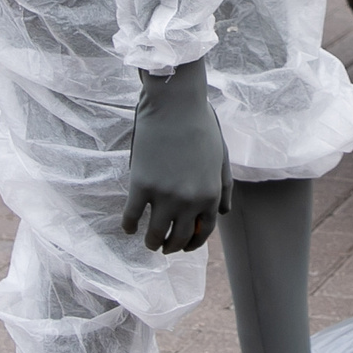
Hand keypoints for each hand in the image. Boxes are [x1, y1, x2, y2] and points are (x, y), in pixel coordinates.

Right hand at [124, 57, 230, 253]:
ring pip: (155, 234)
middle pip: (179, 238)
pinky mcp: (141, 186)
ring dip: (152, 243)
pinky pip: (132, 218)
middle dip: (172, 246)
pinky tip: (129, 228)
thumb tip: (221, 213)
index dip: (194, 242)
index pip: (204, 230)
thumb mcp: (220, 158)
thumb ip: (223, 187)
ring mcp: (164, 195)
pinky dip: (129, 227)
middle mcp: (190, 200)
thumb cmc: (201, 127)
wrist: (175, 105)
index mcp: (210, 194)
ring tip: (149, 242)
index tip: (185, 245)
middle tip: (164, 247)